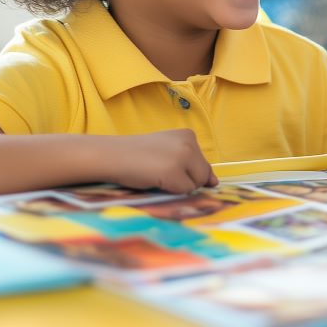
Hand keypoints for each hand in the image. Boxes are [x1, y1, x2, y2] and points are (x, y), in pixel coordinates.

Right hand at [100, 129, 217, 192]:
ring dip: (179, 186)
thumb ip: (192, 163)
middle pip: (202, 174)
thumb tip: (215, 183)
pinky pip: (184, 191)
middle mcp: (190, 143)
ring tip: (157, 174)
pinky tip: (154, 179)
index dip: (185, 171)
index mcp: (189, 135)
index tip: (165, 164)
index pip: (203, 163)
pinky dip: (171, 191)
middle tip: (159, 170)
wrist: (112, 155)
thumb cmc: (138, 155)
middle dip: (185, 179)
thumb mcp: (168, 152)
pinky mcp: (174, 173)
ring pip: (196, 184)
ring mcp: (183, 157)